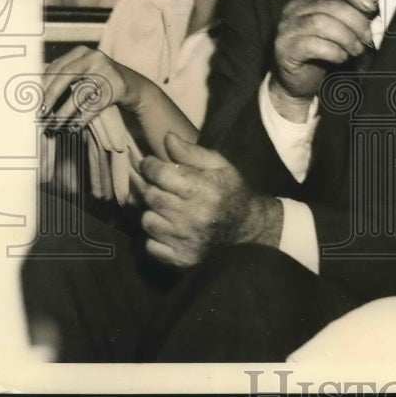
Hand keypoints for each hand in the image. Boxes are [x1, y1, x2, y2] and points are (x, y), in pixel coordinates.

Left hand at [40, 45, 145, 135]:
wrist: (134, 86)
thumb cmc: (100, 81)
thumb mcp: (83, 71)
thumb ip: (62, 75)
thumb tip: (34, 92)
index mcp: (82, 52)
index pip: (56, 66)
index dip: (43, 84)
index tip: (34, 100)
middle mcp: (95, 58)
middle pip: (66, 75)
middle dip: (50, 96)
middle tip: (40, 112)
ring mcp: (107, 71)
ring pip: (80, 92)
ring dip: (65, 111)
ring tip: (55, 124)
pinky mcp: (116, 88)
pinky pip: (95, 106)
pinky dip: (83, 118)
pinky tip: (74, 127)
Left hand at [138, 133, 281, 267]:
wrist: (248, 230)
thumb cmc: (232, 192)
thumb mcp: (219, 166)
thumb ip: (191, 152)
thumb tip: (167, 137)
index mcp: (201, 189)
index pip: (159, 174)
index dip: (149, 166)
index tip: (150, 164)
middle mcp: (190, 215)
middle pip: (150, 196)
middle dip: (150, 187)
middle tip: (158, 185)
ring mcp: (184, 239)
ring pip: (147, 220)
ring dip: (153, 212)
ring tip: (167, 208)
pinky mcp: (180, 259)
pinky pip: (151, 245)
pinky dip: (155, 237)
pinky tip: (169, 229)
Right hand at [271, 0, 375, 111]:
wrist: (297, 81)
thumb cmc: (321, 52)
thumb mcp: (339, 26)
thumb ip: (350, 5)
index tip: (371, 7)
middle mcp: (294, 8)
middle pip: (330, 4)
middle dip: (355, 21)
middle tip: (367, 37)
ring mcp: (287, 27)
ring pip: (321, 23)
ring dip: (346, 37)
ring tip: (356, 49)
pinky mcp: (284, 48)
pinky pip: (313, 45)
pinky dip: (333, 51)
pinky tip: (341, 57)